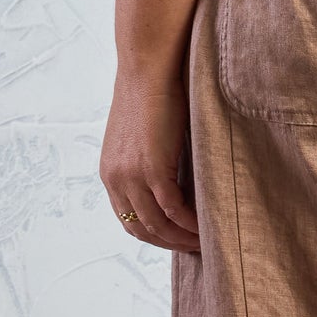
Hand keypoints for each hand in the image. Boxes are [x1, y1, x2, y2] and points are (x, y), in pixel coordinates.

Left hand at [101, 60, 200, 253]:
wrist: (148, 68)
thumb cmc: (152, 94)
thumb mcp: (143, 136)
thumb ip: (150, 161)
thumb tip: (174, 177)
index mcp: (110, 173)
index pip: (128, 219)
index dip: (153, 235)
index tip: (177, 239)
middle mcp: (116, 179)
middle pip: (141, 228)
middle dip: (168, 243)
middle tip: (195, 247)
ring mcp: (131, 176)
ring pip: (157, 224)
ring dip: (182, 238)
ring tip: (205, 241)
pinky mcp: (152, 169)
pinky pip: (173, 210)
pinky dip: (190, 223)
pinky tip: (205, 226)